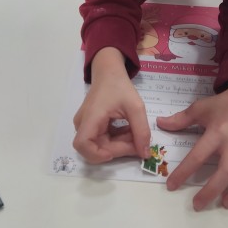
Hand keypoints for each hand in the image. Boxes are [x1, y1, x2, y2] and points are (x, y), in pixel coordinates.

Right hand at [73, 48, 150, 162]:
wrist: (109, 73)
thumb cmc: (120, 86)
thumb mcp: (136, 107)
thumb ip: (141, 131)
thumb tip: (145, 154)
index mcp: (90, 117)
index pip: (82, 144)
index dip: (96, 154)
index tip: (114, 153)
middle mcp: (83, 123)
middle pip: (96, 147)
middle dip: (119, 148)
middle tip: (138, 142)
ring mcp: (86, 125)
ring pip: (101, 145)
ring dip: (119, 144)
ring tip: (135, 133)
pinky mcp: (91, 126)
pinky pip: (102, 139)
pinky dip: (117, 139)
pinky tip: (128, 130)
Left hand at [157, 76, 227, 210]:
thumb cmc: (224, 104)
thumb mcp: (201, 108)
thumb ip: (180, 119)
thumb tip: (160, 123)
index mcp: (217, 132)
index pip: (198, 155)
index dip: (184, 172)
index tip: (171, 186)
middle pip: (226, 172)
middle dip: (211, 191)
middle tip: (197, 205)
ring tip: (226, 203)